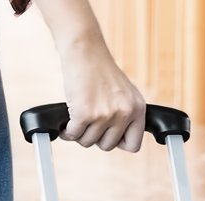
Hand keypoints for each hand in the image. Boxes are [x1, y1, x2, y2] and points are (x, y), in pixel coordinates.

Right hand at [58, 37, 145, 151]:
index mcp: (137, 108)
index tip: (108, 134)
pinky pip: (73, 135)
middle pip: (107, 146)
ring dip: (79, 133)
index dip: (118, 142)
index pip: (133, 145)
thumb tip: (117, 142)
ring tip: (78, 117)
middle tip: (89, 122)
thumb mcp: (124, 93)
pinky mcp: (84, 113)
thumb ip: (125, 116)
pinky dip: (67, 131)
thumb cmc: (100, 71)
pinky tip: (67, 122)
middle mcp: (124, 112)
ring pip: (88, 142)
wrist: (85, 50)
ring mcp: (104, 114)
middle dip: (95, 137)